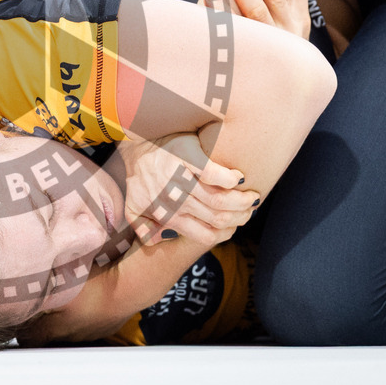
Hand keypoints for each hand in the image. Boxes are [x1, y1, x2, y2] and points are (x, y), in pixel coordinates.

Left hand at [117, 134, 258, 246]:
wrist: (134, 143)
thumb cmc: (138, 176)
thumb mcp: (134, 207)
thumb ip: (144, 228)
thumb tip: (160, 241)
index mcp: (168, 215)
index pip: (206, 235)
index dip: (227, 233)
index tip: (236, 225)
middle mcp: (176, 200)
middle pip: (219, 218)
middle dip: (241, 217)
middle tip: (250, 209)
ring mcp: (181, 180)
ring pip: (221, 200)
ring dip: (242, 200)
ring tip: (251, 195)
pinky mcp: (187, 158)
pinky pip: (215, 174)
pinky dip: (231, 178)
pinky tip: (237, 177)